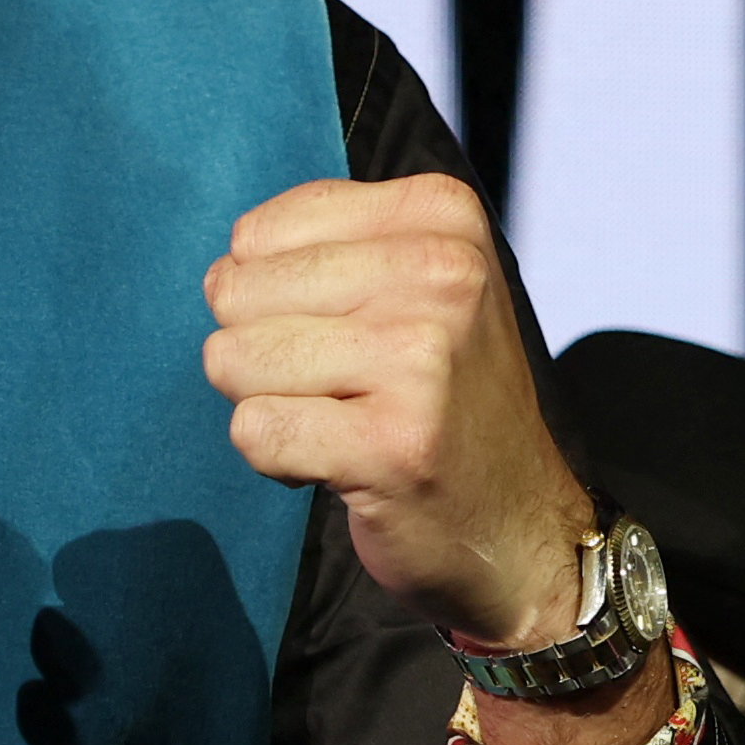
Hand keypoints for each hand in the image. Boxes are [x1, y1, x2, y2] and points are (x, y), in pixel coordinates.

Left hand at [201, 176, 653, 744]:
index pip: (260, 232)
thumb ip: (324, 247)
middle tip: (339, 388)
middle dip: (261, 352)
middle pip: (238, 292)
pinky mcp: (393, 444)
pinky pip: (255, 431)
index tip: (345, 334)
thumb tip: (224, 270)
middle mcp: (444, 274)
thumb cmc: (444, 400)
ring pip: (234, 359)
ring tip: (341, 424)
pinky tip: (342, 466)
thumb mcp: (415, 285)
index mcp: (443, 217)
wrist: (520, 527)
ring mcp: (422, 360)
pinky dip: (279, 460)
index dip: (273, 295)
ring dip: (268, 406)